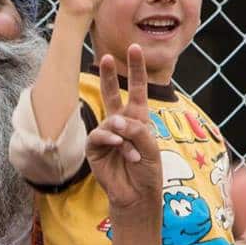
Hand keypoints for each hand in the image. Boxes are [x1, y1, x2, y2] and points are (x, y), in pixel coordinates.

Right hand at [87, 46, 162, 214]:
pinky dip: (110, 139)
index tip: (135, 48)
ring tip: (131, 150)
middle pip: (113, 94)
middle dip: (109, 76)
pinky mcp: (95, 149)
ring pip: (110, 121)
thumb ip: (136, 130)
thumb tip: (115, 123)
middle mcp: (121, 124)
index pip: (138, 90)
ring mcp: (107, 136)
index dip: (137, 69)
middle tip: (105, 57)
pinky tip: (118, 146)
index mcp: (138, 119)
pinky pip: (99, 136)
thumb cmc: (147, 172)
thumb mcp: (150, 147)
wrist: (136, 196)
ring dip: (122, 134)